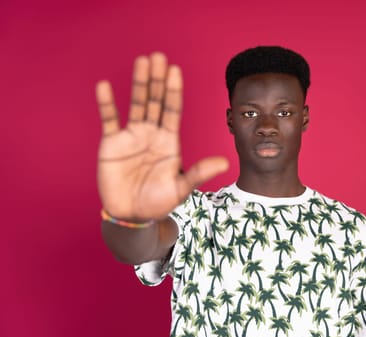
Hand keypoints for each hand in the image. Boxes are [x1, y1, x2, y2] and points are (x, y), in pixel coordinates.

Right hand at [96, 52, 227, 220]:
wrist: (132, 215)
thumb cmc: (158, 203)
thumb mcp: (181, 188)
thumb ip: (199, 173)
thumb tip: (225, 163)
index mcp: (169, 141)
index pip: (173, 110)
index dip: (174, 91)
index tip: (175, 71)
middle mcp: (152, 133)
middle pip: (156, 101)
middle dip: (158, 79)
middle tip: (158, 56)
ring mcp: (132, 136)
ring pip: (136, 104)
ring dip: (139, 83)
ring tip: (141, 61)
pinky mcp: (112, 143)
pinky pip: (109, 119)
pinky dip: (106, 104)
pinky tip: (105, 86)